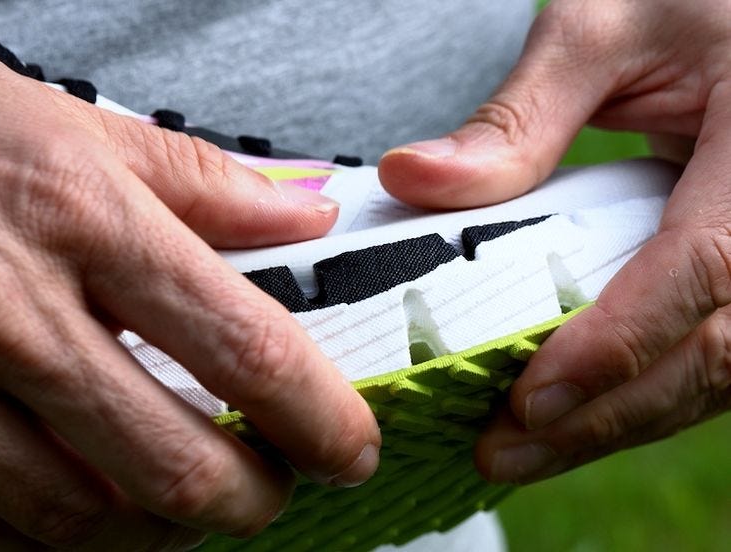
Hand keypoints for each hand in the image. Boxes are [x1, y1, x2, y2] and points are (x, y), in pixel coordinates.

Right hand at [0, 2, 379, 548]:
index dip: (316, 418)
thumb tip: (300, 212)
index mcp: (71, 212)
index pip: (240, 344)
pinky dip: (18, 542)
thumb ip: (191, 178)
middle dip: (240, 503)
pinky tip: (49, 519)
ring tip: (165, 510)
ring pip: (64, 517)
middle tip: (259, 496)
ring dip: (141, 531)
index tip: (343, 448)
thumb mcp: (47, 114)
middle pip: (167, 463)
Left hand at [378, 0, 730, 483]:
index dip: (618, 343)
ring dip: (620, 421)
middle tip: (503, 450)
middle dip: (607, 414)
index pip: (702, 267)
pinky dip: (642, 392)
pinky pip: (715, 351)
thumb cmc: (689, 2)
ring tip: (522, 450)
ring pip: (720, 369)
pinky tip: (574, 415)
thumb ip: (517, 116)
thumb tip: (410, 178)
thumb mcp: (604, 30)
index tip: (531, 397)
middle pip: (715, 349)